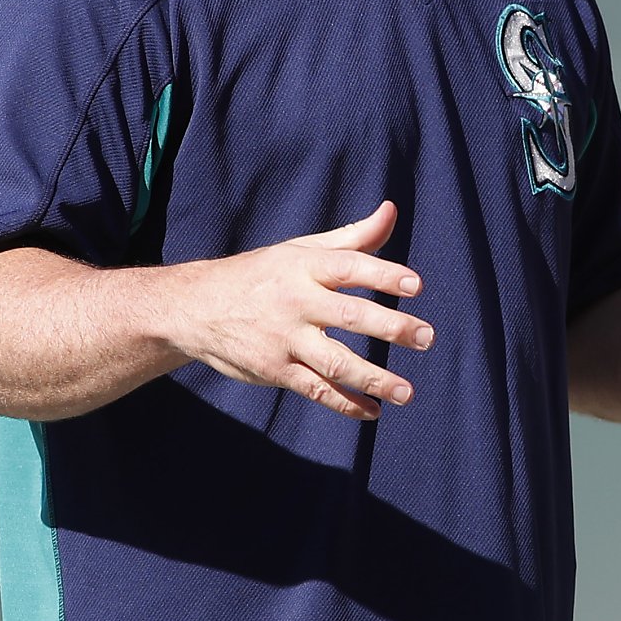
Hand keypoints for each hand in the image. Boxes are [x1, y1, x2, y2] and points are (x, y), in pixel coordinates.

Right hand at [164, 200, 432, 420]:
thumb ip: (352, 238)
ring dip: (374, 377)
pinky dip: (345, 403)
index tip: (415, 285)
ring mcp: (283, 339)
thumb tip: (391, 210)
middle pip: (348, 315)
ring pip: (334, 361)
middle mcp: (294, 301)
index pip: (349, 267)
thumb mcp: (300, 250)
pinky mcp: (274, 370)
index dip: (383, 274)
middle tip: (426, 337)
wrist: (195, 307)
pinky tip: (372, 410)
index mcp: (303, 267)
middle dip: (390, 327)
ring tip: (407, 392)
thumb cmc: (260, 274)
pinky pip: (315, 389)